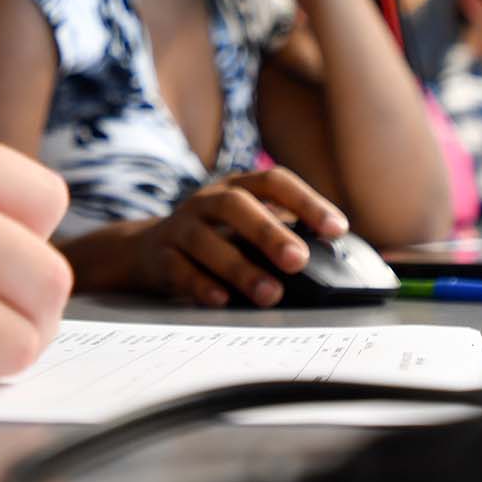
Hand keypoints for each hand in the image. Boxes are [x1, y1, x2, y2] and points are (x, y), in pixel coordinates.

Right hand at [130, 168, 347, 307]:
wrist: (145, 250)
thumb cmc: (214, 238)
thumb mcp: (245, 227)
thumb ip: (282, 235)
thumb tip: (334, 258)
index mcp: (236, 187)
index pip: (273, 182)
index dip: (306, 201)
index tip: (336, 228)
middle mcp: (206, 201)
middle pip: (236, 206)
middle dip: (269, 233)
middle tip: (299, 261)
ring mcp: (180, 227)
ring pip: (205, 240)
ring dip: (239, 267)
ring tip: (270, 294)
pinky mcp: (160, 256)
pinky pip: (178, 269)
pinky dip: (200, 284)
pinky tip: (222, 299)